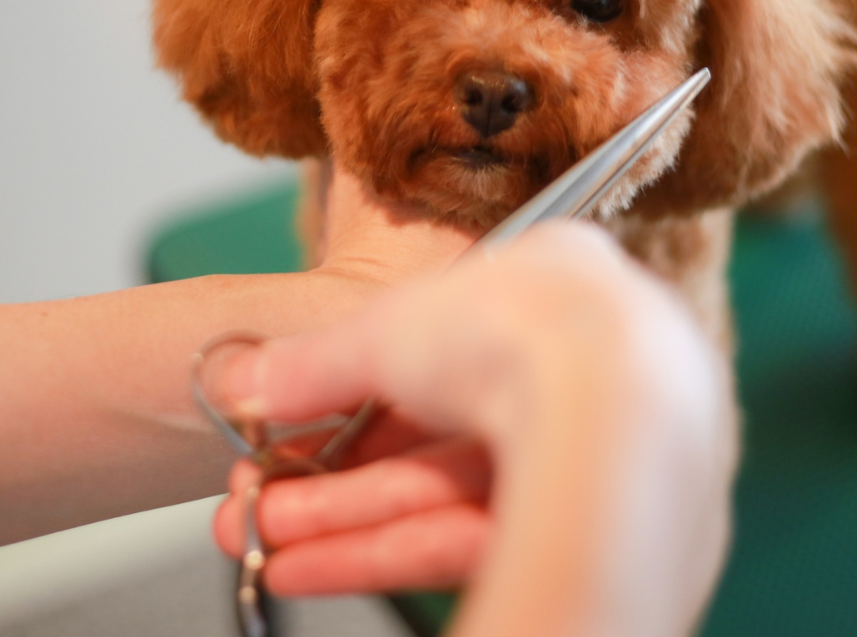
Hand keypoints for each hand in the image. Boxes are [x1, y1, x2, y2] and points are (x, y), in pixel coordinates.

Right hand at [214, 222, 732, 636]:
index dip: (351, 394)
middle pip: (428, 436)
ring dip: (340, 517)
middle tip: (258, 495)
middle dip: (328, 472)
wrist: (611, 401)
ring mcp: (587, 457)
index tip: (294, 424)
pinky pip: (464, 539)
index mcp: (548, 291)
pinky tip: (305, 565)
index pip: (433, 351)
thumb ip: (313, 363)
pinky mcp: (586, 530)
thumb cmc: (518, 325)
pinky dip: (382, 553)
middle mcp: (576, 373)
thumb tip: (244, 381)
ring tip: (258, 534)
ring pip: (438, 494)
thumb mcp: (383, 331)